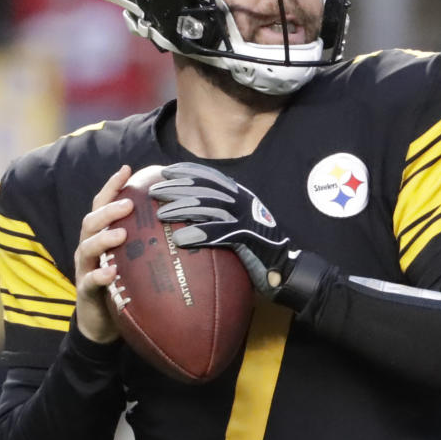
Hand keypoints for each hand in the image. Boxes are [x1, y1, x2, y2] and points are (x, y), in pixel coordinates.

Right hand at [74, 164, 134, 342]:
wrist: (102, 325)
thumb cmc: (123, 287)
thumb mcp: (137, 261)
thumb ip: (149, 243)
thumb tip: (187, 225)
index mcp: (100, 236)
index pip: (102, 205)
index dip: (112, 186)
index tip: (127, 169)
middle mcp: (89, 248)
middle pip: (92, 221)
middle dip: (109, 210)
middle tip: (129, 204)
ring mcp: (85, 269)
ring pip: (87, 247)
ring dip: (104, 238)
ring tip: (121, 234)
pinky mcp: (85, 292)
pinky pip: (89, 281)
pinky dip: (99, 276)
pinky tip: (111, 273)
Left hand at [150, 162, 298, 296]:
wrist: (286, 268)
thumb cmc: (258, 251)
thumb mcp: (239, 227)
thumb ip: (220, 217)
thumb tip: (189, 216)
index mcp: (240, 196)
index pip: (211, 177)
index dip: (188, 171)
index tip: (166, 171)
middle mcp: (243, 202)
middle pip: (205, 188)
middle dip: (177, 187)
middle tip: (154, 191)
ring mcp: (247, 218)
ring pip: (209, 206)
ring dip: (182, 208)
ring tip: (161, 213)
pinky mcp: (248, 238)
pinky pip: (219, 233)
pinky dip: (199, 234)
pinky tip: (180, 239)